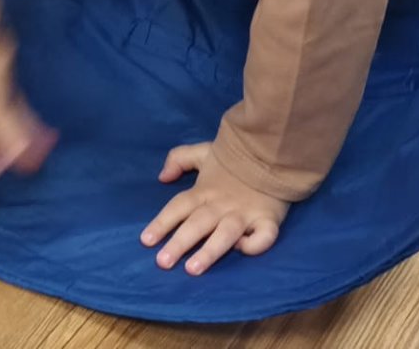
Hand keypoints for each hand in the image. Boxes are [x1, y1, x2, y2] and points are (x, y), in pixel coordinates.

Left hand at [141, 143, 289, 274]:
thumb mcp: (203, 151)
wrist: (272, 149)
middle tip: (162, 263)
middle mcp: (222, 204)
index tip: (145, 241)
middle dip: (179, 243)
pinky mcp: (269, 219)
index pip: (178, 207)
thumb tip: (162, 177)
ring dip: (209, 251)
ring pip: (225, 234)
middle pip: (197, 224)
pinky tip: (243, 250)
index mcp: (204, 190)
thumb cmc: (235, 158)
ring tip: (193, 269)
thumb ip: (179, 159)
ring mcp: (245, 213)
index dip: (161, 223)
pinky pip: (263, 236)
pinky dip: (254, 244)